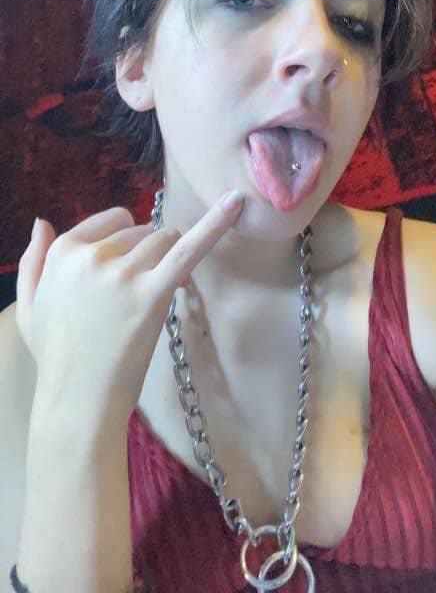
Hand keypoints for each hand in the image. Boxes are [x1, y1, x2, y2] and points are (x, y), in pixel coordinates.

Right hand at [15, 192, 244, 430]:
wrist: (77, 401)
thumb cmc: (57, 357)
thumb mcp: (30, 306)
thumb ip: (33, 261)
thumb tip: (42, 222)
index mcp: (64, 251)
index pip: (115, 220)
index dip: (129, 244)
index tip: (129, 271)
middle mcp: (93, 255)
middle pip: (145, 231)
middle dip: (151, 256)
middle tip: (142, 295)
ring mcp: (124, 273)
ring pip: (168, 240)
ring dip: (171, 262)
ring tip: (157, 297)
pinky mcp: (153, 292)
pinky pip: (189, 249)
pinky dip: (215, 223)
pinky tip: (237, 203)